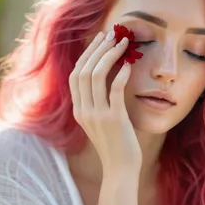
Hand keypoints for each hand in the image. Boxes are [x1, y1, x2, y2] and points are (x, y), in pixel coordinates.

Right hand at [69, 28, 141, 171]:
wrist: (120, 169)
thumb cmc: (116, 145)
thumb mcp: (101, 122)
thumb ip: (98, 103)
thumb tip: (109, 78)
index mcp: (78, 111)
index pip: (75, 75)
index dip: (87, 55)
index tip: (100, 40)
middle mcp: (84, 111)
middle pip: (83, 71)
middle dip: (98, 49)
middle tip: (112, 35)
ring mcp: (97, 115)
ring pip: (96, 76)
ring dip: (110, 56)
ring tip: (123, 43)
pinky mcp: (114, 119)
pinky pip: (115, 90)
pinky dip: (121, 74)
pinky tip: (129, 65)